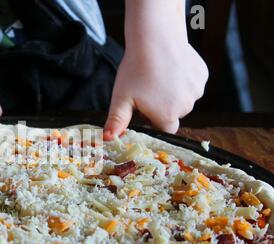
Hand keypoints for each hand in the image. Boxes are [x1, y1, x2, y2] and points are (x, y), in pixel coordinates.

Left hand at [104, 0, 207, 139]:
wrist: (155, 36)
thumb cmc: (136, 68)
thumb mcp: (121, 97)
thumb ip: (117, 121)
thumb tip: (109, 139)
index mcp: (167, 116)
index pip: (164, 130)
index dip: (154, 120)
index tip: (144, 107)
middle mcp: (186, 106)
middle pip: (174, 114)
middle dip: (163, 107)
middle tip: (148, 88)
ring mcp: (197, 90)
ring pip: (184, 99)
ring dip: (173, 93)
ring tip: (159, 76)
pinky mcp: (202, 75)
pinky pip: (192, 84)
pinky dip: (183, 79)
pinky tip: (171, 68)